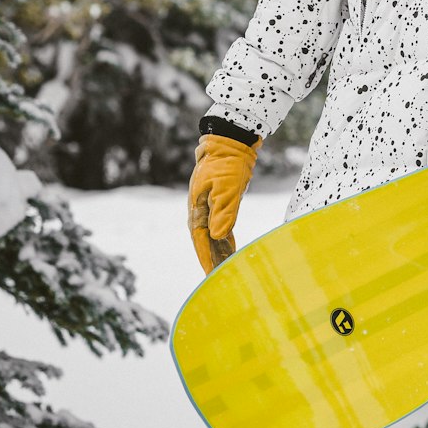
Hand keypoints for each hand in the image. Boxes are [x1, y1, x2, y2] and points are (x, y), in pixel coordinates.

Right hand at [188, 133, 261, 273]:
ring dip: (218, 253)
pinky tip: (230, 253)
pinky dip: (225, 242)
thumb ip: (223, 212)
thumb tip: (217, 236)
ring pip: (212, 237)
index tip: (211, 275)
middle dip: (211, 261)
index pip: (200, 240)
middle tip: (219, 281)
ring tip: (226, 272)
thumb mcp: (227, 189)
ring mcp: (208, 209)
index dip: (205, 258)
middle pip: (205, 242)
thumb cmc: (227, 165)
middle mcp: (199, 212)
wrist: (229, 145)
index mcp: (197, 209)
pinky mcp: (218, 205)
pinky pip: (220, 228)